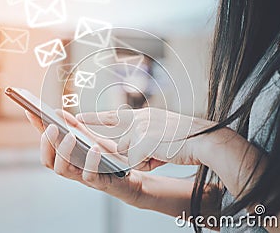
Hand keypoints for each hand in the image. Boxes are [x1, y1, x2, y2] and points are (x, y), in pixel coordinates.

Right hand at [26, 110, 144, 205]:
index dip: (36, 129)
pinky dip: (90, 162)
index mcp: (65, 157)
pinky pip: (89, 176)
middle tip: (52, 127)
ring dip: (63, 152)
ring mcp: (82, 176)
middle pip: (48, 160)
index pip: (46, 143)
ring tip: (71, 136)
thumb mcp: (90, 138)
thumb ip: (74, 127)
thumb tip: (56, 112)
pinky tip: (94, 149)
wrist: (130, 177)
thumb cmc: (107, 158)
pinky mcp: (99, 183)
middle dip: (46, 143)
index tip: (30, 110)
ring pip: (62, 170)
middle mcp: (70, 168)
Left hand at [76, 107, 215, 170]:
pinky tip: (164, 155)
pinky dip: (150, 164)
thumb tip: (129, 152)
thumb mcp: (160, 132)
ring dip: (144, 158)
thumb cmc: (185, 140)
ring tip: (163, 151)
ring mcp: (139, 129)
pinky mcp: (142, 142)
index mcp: (142, 116)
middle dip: (129, 151)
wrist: (203, 139)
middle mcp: (138, 120)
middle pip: (121, 144)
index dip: (93, 117)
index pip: (112, 116)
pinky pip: (137, 162)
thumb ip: (142, 139)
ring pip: (129, 154)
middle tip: (139, 144)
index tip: (76, 116)